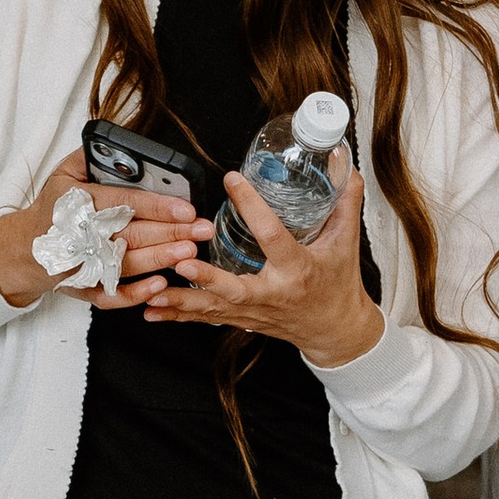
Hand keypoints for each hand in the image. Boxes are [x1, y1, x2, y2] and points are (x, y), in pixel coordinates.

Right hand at [0, 148, 208, 311]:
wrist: (25, 250)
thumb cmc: (51, 209)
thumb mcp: (62, 174)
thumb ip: (89, 157)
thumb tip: (115, 144)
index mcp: (79, 203)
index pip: (123, 204)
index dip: (157, 207)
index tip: (186, 208)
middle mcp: (84, 235)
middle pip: (133, 234)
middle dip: (171, 232)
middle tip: (201, 229)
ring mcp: (85, 264)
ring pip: (129, 263)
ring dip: (161, 258)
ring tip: (189, 251)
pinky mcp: (87, 287)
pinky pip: (113, 294)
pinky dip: (136, 293)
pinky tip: (161, 285)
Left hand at [136, 156, 384, 370]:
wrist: (335, 330)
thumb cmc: (339, 285)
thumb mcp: (347, 243)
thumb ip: (345, 204)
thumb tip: (344, 169)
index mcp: (298, 269)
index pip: (273, 235)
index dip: (252, 207)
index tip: (232, 182)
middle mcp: (273, 294)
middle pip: (236, 289)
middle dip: (207, 279)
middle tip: (181, 264)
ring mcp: (255, 311)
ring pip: (214, 308)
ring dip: (181, 302)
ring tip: (152, 293)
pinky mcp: (242, 319)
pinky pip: (207, 318)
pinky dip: (178, 315)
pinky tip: (152, 311)